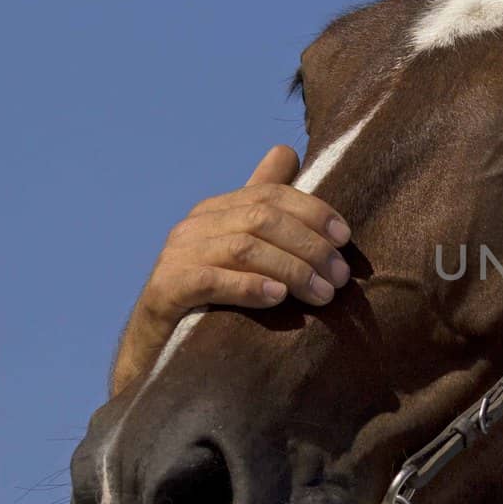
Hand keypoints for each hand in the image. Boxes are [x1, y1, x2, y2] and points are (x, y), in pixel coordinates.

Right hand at [109, 147, 352, 394]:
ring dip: (292, 270)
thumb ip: (264, 206)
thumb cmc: (213, 301)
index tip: (345, 238)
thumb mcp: (243, 250)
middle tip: (339, 278)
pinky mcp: (164, 289)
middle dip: (309, 246)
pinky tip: (277, 298)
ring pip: (243, 247)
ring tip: (322, 295)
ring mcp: (176, 256)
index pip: (271, 193)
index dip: (313, 211)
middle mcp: (195, 225)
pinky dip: (248, 286)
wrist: (157, 352)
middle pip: (262, 218)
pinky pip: (210, 280)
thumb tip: (286, 151)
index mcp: (218, 210)